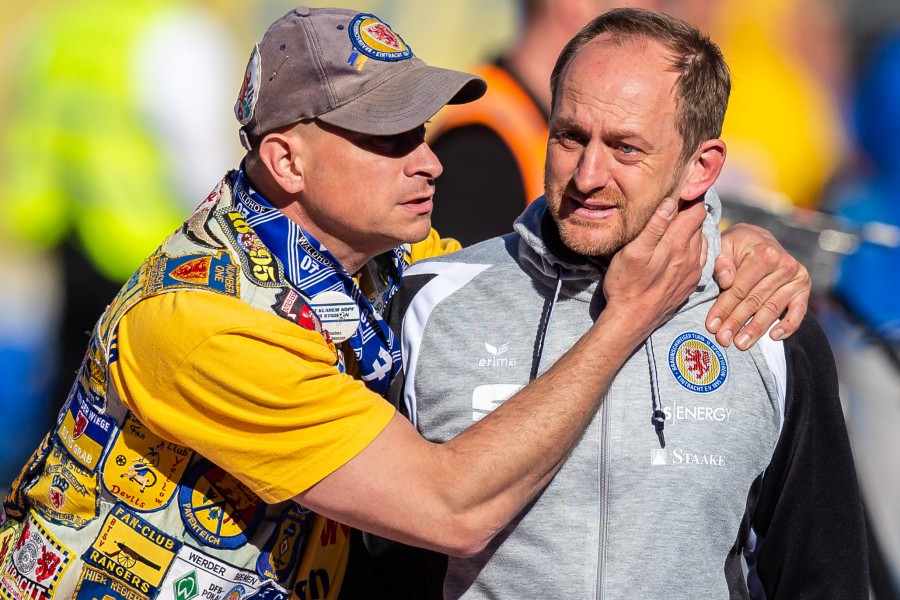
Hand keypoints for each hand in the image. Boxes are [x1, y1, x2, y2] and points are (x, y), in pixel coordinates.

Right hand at [602, 198, 706, 343]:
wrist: (631, 321)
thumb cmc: (626, 284)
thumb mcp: (633, 251)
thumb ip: (654, 226)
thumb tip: (670, 202)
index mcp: (678, 244)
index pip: (697, 211)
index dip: (689, 199)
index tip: (677, 194)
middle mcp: (692, 256)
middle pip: (700, 225)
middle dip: (689, 214)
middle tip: (671, 210)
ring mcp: (693, 271)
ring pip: (701, 241)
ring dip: (691, 233)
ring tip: (673, 230)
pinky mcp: (691, 284)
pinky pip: (700, 259)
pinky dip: (692, 250)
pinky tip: (677, 253)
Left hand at [707, 223, 809, 348]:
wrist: (760, 239)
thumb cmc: (738, 246)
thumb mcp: (725, 246)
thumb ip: (722, 262)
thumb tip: (726, 280)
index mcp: (764, 254)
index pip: (740, 288)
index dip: (724, 307)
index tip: (711, 325)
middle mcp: (784, 265)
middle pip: (755, 301)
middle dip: (737, 322)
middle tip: (723, 340)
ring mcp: (796, 278)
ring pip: (772, 309)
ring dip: (756, 329)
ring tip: (740, 344)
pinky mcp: (804, 288)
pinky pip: (798, 312)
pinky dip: (788, 326)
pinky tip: (774, 337)